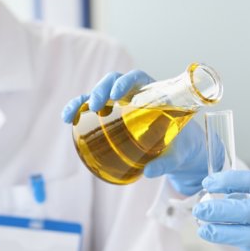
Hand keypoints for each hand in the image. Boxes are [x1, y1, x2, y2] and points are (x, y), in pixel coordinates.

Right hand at [61, 70, 207, 195]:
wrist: (180, 149)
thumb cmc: (181, 145)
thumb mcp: (178, 154)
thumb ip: (167, 163)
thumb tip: (150, 172)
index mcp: (154, 93)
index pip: (137, 77)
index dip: (126, 81)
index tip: (119, 94)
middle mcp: (134, 94)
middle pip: (113, 82)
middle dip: (101, 89)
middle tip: (95, 106)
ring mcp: (121, 105)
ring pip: (98, 93)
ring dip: (83, 99)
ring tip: (71, 114)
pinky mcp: (111, 117)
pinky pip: (92, 109)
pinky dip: (78, 110)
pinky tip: (68, 119)